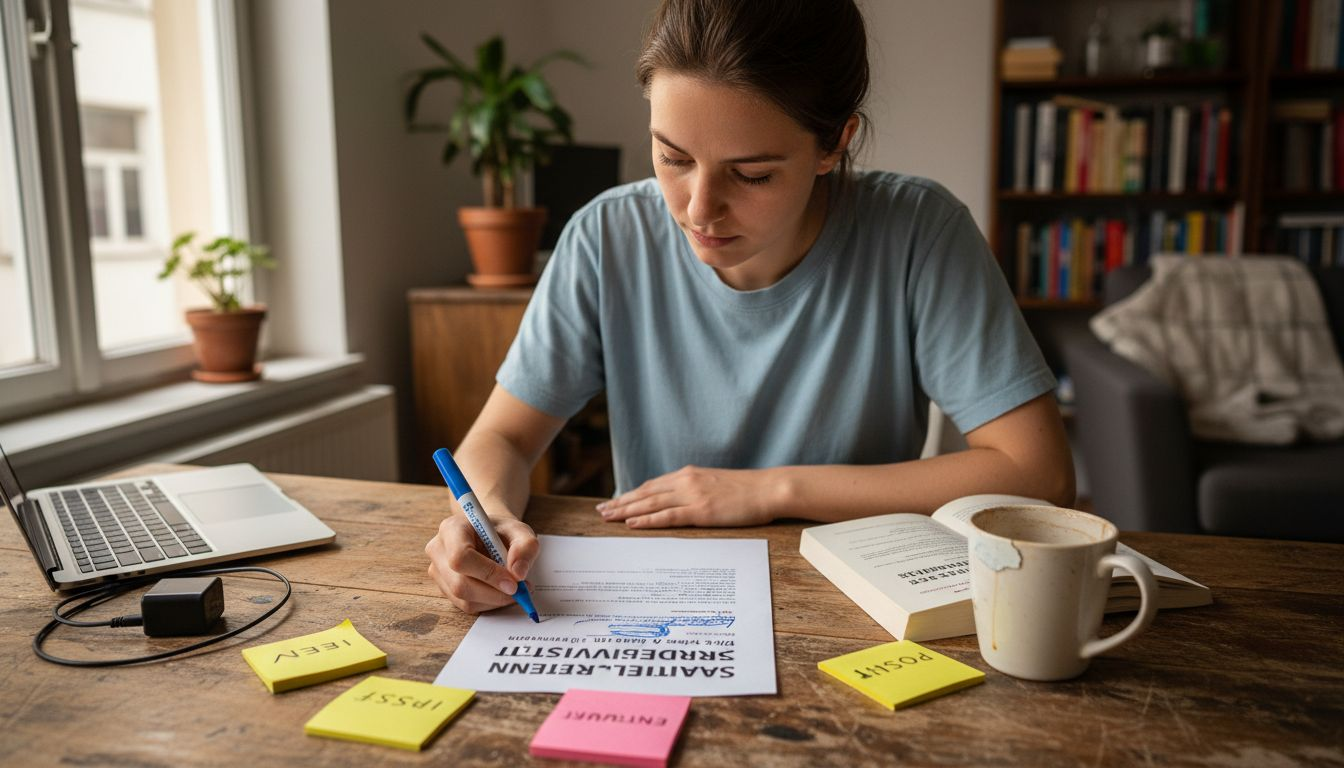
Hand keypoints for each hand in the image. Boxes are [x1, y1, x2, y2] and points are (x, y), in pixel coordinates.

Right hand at [425, 512, 538, 613]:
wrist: (491, 536)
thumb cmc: (503, 532)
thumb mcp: (521, 531)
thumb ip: (525, 547)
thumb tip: (518, 574)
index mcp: (452, 528)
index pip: (461, 557)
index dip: (488, 573)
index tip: (513, 582)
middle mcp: (438, 550)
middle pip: (459, 584)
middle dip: (494, 593)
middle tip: (520, 591)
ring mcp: (438, 571)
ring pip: (464, 599)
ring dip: (494, 599)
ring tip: (513, 588)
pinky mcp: (444, 588)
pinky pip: (467, 605)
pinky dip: (489, 603)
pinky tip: (500, 591)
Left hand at [595, 465, 775, 527]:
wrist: (769, 489)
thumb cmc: (747, 490)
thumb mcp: (715, 484)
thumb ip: (695, 490)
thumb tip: (680, 501)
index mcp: (688, 475)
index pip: (652, 485)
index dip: (630, 494)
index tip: (613, 501)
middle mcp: (686, 481)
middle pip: (645, 493)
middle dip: (620, 502)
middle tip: (600, 511)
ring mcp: (692, 495)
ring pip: (651, 503)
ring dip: (626, 511)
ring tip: (607, 517)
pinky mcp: (701, 511)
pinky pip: (668, 516)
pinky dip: (648, 520)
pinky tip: (632, 524)